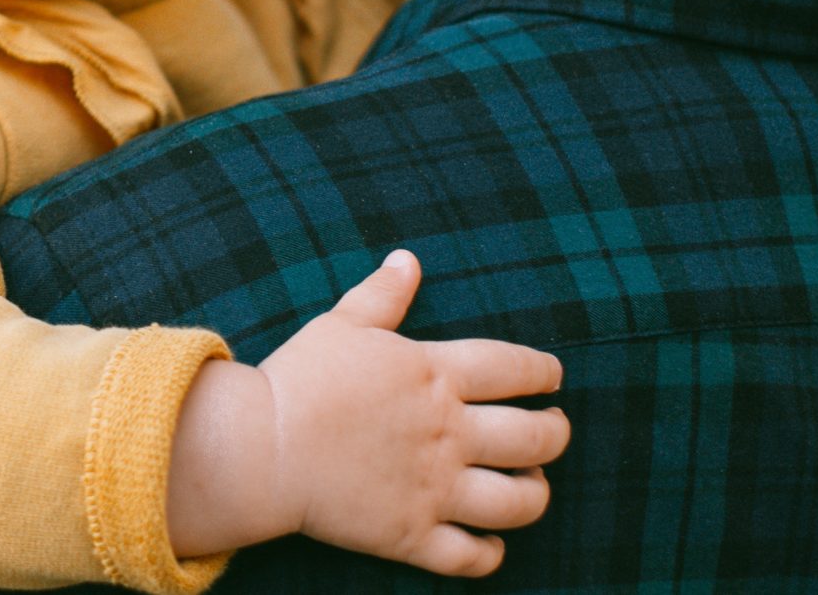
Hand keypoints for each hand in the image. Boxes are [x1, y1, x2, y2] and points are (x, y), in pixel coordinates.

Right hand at [166, 251, 568, 576]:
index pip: (516, 369)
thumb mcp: (341, 324)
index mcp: (433, 375)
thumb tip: (408, 260)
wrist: (261, 447)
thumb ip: (382, 294)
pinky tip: (490, 543)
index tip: (552, 376)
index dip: (545, 371)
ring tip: (530, 484)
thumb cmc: (300, 379)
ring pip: (519, 502)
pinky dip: (490, 554)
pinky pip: (471, 556)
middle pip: (536, 438)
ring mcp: (434, 487)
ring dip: (535, 494)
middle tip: (553, 430)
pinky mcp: (411, 534)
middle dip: (556, 433)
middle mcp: (447, 432)